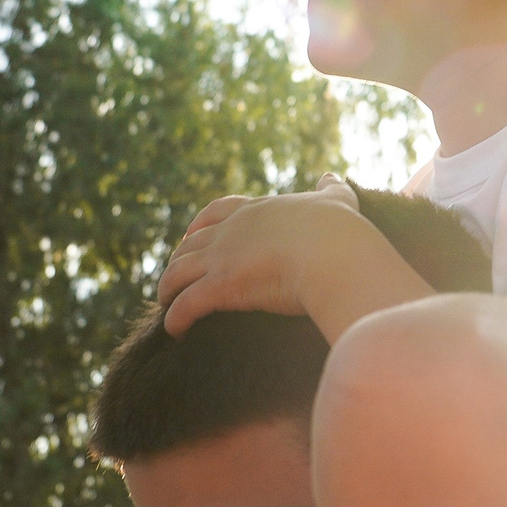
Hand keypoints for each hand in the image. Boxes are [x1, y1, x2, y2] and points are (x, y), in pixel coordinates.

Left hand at [154, 175, 364, 335]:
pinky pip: (186, 304)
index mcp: (258, 210)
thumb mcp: (335, 201)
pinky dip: (175, 318)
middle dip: (179, 260)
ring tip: (166, 305)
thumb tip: (332, 175)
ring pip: (178, 272)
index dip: (199, 225)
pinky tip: (175, 331)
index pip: (217, 211)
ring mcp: (223, 257)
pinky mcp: (221, 287)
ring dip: (168, 289)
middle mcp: (233, 230)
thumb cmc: (340, 232)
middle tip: (175, 278)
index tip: (190, 237)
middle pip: (190, 243)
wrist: (337, 255)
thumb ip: (331, 190)